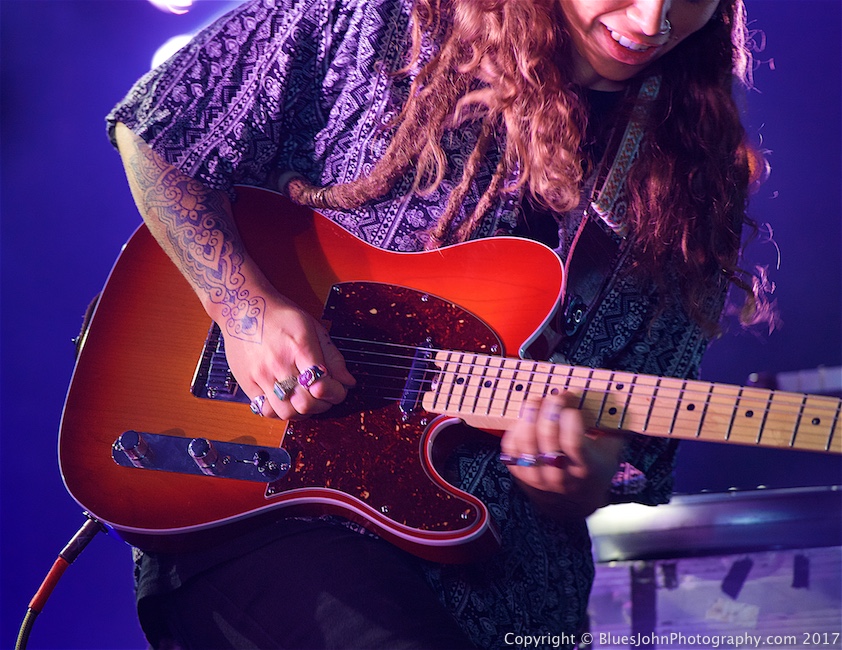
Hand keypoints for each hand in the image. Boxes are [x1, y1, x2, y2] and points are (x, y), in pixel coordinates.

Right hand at [222, 291, 355, 419]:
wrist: (242, 309)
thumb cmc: (279, 316)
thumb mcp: (313, 328)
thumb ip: (332, 356)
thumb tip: (348, 381)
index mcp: (299, 347)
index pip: (322, 384)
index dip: (337, 393)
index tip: (339, 390)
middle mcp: (279, 364)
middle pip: (305, 403)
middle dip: (323, 405)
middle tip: (325, 396)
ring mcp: (261, 376)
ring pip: (286, 412)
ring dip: (302, 412)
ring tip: (306, 400)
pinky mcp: (247, 383)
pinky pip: (265, 410)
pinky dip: (280, 412)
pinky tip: (287, 401)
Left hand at [500, 393, 624, 518]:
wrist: (574, 503)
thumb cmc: (594, 469)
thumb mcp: (610, 453)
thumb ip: (611, 429)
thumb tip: (613, 402)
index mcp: (584, 469)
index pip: (573, 443)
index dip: (570, 419)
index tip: (572, 400)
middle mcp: (559, 476)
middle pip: (547, 438)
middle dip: (549, 411)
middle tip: (554, 396)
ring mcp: (537, 476)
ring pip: (525, 443)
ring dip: (529, 416)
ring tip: (536, 401)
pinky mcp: (520, 474)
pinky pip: (510, 449)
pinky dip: (515, 430)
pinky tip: (525, 418)